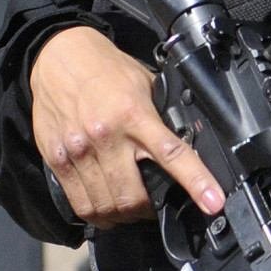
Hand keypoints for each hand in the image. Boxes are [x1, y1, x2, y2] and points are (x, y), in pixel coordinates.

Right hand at [29, 25, 223, 226]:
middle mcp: (106, 136)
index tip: (213, 203)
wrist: (57, 55)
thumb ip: (161, 115)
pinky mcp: (57, 159)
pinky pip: (80, 203)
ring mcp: (79, 151)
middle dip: (148, 211)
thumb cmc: (106, 69)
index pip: (172, 154)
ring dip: (123, 216)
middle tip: (153, 207)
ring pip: (107, 206)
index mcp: (135, 115)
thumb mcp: (144, 84)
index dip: (196, 182)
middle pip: (133, 197)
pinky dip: (97, 214)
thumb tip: (187, 139)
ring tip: (129, 209)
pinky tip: (104, 209)